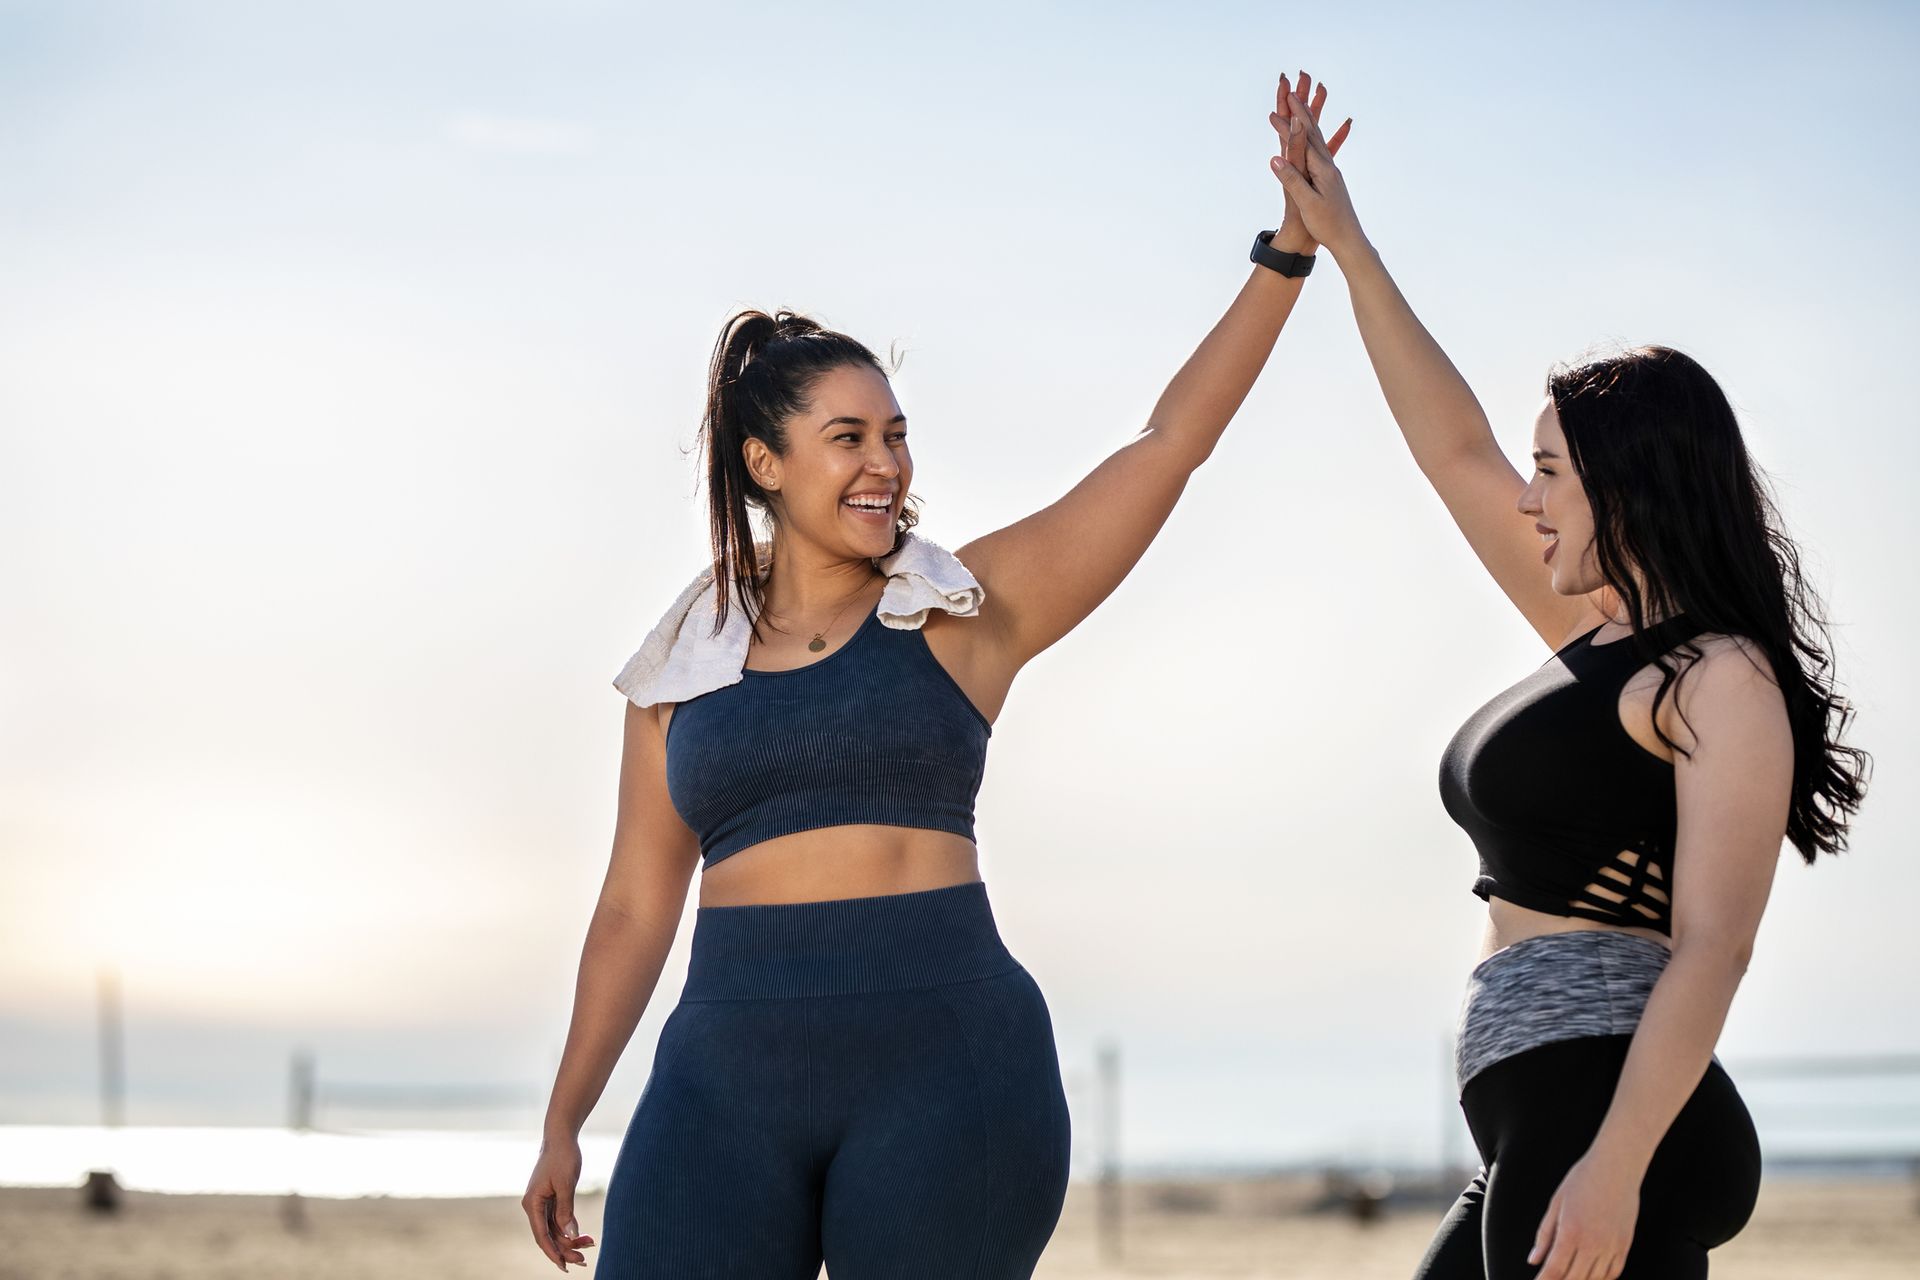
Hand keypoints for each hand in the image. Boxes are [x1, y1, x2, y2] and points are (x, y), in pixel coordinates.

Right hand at [522, 1135, 595, 1271]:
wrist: (562, 1136)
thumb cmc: (563, 1157)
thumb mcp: (566, 1184)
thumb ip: (566, 1211)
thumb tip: (569, 1235)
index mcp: (532, 1203)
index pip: (541, 1235)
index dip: (553, 1253)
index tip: (565, 1266)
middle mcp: (534, 1205)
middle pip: (548, 1235)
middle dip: (565, 1249)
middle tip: (583, 1260)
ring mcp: (542, 1203)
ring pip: (555, 1229)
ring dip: (570, 1239)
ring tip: (590, 1246)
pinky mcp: (551, 1199)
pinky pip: (559, 1219)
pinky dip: (571, 1228)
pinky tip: (584, 1236)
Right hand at [1267, 71, 1359, 257]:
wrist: (1349, 239)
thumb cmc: (1328, 224)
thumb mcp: (1307, 203)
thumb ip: (1292, 179)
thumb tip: (1275, 157)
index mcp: (1322, 169)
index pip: (1303, 139)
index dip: (1290, 121)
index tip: (1279, 104)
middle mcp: (1328, 166)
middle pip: (1313, 132)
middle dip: (1301, 112)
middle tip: (1291, 92)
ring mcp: (1330, 172)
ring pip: (1318, 140)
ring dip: (1307, 122)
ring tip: (1300, 109)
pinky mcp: (1330, 180)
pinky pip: (1320, 152)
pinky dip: (1313, 140)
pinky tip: (1312, 141)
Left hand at [1529, 1150, 1642, 1279]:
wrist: (1616, 1167)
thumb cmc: (1582, 1180)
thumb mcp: (1556, 1204)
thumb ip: (1544, 1235)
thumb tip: (1533, 1260)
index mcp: (1571, 1232)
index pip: (1555, 1269)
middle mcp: (1592, 1244)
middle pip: (1574, 1278)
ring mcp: (1611, 1246)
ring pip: (1594, 1279)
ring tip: (1569, 1278)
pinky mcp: (1625, 1245)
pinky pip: (1614, 1273)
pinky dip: (1601, 1279)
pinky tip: (1591, 1277)